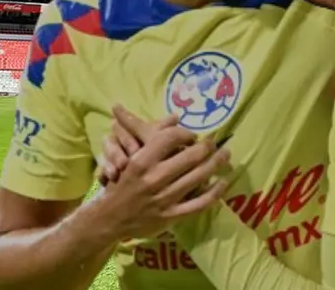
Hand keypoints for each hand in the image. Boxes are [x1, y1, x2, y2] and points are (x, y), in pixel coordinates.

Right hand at [91, 106, 229, 239]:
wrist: (108, 219)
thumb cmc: (122, 183)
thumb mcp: (131, 158)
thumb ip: (153, 138)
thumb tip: (176, 116)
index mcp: (141, 161)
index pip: (172, 137)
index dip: (187, 133)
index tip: (192, 136)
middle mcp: (153, 179)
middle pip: (191, 156)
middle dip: (208, 146)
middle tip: (215, 143)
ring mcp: (164, 199)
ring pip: (199, 177)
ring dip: (216, 163)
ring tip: (225, 155)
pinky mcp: (171, 216)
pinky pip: (200, 203)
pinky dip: (215, 192)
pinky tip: (223, 182)